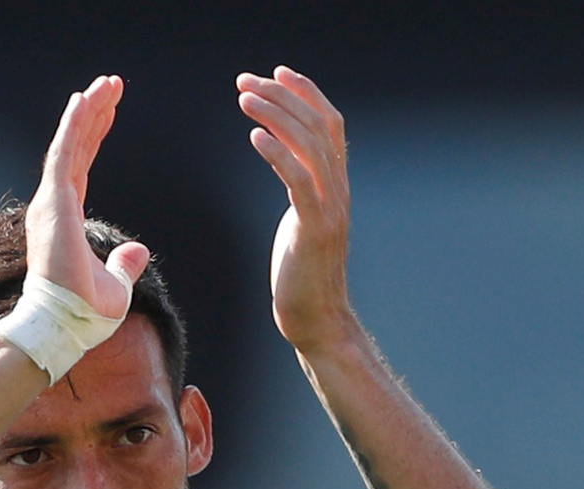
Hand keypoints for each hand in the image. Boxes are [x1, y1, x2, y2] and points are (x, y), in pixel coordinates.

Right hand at [25, 75, 149, 317]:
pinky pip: (64, 155)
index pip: (82, 165)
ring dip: (88, 111)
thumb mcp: (117, 286)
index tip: (109, 110)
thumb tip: (139, 250)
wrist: (66, 324)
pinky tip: (84, 101)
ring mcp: (51, 202)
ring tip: (106, 84)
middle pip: (77, 147)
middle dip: (94, 113)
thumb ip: (125, 264)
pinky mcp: (53, 203)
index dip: (95, 134)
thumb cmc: (85, 313)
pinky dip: (73, 127)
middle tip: (111, 84)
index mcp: (67, 218)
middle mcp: (55, 204)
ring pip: (71, 144)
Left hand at [237, 66, 351, 354]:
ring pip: (309, 145)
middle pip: (318, 125)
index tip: (277, 72)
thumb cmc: (302, 277)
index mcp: (337, 187)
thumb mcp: (303, 222)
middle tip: (246, 82)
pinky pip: (299, 180)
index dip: (306, 93)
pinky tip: (254, 137)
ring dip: (275, 115)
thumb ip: (302, 191)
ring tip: (244, 98)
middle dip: (282, 96)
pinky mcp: (315, 229)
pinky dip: (278, 153)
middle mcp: (339, 191)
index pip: (330, 124)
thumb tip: (290, 169)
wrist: (317, 321)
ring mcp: (330, 209)